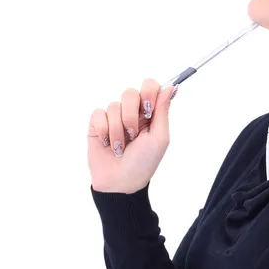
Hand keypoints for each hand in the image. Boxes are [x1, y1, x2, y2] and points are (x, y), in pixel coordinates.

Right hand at [87, 78, 178, 193]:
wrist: (120, 182)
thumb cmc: (144, 162)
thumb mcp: (159, 138)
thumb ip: (163, 111)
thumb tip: (171, 86)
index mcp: (150, 113)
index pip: (150, 86)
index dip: (148, 91)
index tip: (148, 108)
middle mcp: (132, 112)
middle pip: (130, 92)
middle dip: (131, 116)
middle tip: (134, 134)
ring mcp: (114, 117)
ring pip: (114, 106)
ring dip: (118, 131)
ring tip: (121, 147)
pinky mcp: (97, 124)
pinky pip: (98, 114)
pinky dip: (104, 131)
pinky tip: (107, 144)